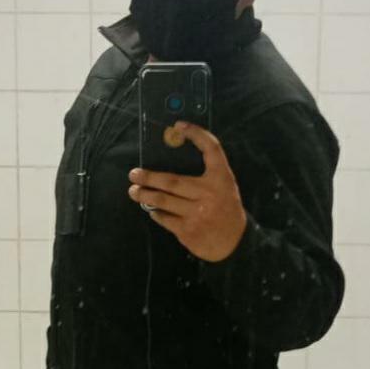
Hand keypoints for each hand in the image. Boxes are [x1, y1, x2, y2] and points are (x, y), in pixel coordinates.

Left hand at [128, 121, 246, 261]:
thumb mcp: (224, 187)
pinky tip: (152, 209)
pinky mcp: (187, 231)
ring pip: (163, 201)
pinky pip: (164, 219)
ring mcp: (197, 213)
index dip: (197, 134)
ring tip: (134, 191)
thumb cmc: (226, 209)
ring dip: (145, 195)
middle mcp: (209, 194)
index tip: (179, 125)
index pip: (212, 149)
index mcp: (221, 179)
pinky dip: (156, 213)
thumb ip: (206, 174)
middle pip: (172, 181)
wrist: (235, 243)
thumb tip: (172, 159)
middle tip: (134, 174)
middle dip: (150, 177)